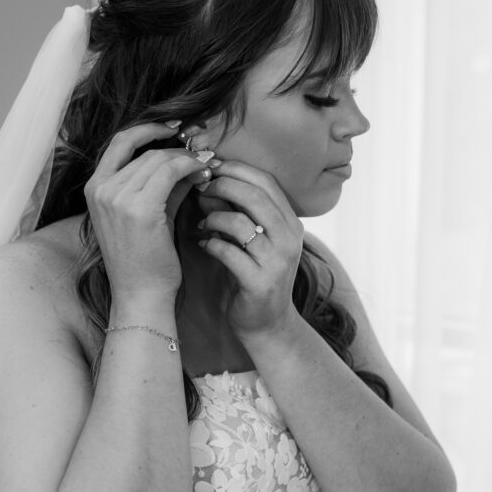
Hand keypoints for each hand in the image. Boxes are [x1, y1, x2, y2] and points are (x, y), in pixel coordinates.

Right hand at [84, 122, 213, 299]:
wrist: (141, 294)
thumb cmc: (145, 258)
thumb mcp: (148, 212)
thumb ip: (161, 182)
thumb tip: (187, 155)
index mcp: (94, 188)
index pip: (121, 142)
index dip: (149, 129)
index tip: (175, 129)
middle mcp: (101, 189)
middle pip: (146, 151)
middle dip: (177, 149)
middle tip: (202, 152)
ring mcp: (117, 198)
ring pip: (160, 159)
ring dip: (187, 160)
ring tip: (206, 168)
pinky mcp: (139, 208)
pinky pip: (170, 171)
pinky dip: (190, 168)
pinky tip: (204, 176)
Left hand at [196, 161, 304, 337]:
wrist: (267, 324)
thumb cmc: (254, 274)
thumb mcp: (253, 238)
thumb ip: (238, 211)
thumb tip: (209, 180)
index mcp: (290, 222)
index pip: (266, 181)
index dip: (237, 169)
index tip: (211, 166)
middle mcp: (289, 238)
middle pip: (255, 196)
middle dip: (222, 186)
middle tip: (200, 188)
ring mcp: (277, 261)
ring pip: (241, 223)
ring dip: (213, 217)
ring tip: (202, 222)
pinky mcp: (260, 283)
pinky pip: (229, 253)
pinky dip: (211, 244)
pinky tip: (204, 244)